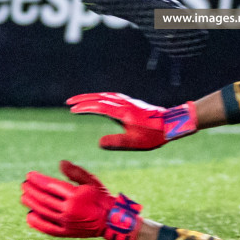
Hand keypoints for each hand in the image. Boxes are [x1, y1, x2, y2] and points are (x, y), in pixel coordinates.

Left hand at [21, 161, 143, 239]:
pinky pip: (48, 228)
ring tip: (24, 197)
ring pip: (44, 212)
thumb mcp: (90, 180)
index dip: (38, 180)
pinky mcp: (66, 232)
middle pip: (44, 199)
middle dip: (32, 191)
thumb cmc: (100, 196)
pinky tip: (29, 216)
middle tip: (24, 185)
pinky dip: (37, 223)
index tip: (29, 175)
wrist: (110, 219)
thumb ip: (75, 172)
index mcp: (75, 195)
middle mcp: (69, 210)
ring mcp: (67, 222)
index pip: (50, 186)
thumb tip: (60, 163)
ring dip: (31, 204)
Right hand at [68, 92, 196, 149]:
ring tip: (79, 100)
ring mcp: (128, 101)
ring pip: (105, 95)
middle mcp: (124, 104)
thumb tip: (99, 143)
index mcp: (123, 112)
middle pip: (100, 97)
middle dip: (83, 98)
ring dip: (91, 96)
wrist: (171, 123)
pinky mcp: (131, 103)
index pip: (99, 106)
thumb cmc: (154, 135)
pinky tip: (98, 100)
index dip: (85, 107)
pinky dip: (101, 97)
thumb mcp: (136, 143)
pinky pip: (112, 96)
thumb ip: (117, 142)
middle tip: (69, 101)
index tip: (73, 109)